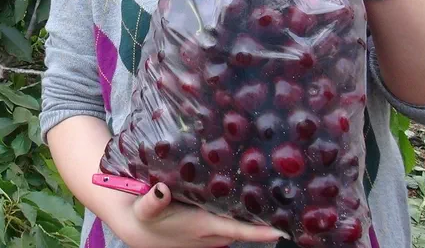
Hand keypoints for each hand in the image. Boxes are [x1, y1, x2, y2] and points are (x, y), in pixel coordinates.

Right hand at [113, 183, 286, 247]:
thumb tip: (161, 190)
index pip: (236, 231)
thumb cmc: (143, 217)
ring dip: (255, 217)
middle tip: (287, 201)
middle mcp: (210, 234)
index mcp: (201, 226)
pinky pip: (231, 224)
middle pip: (245, 229)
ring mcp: (211, 234)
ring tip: (276, 195)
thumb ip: (152, 202)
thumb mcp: (143, 209)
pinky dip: (243, 216)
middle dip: (266, 220)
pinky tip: (252, 197)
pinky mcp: (208, 230)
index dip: (259, 231)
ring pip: (239, 227)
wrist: (137, 230)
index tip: (282, 230)